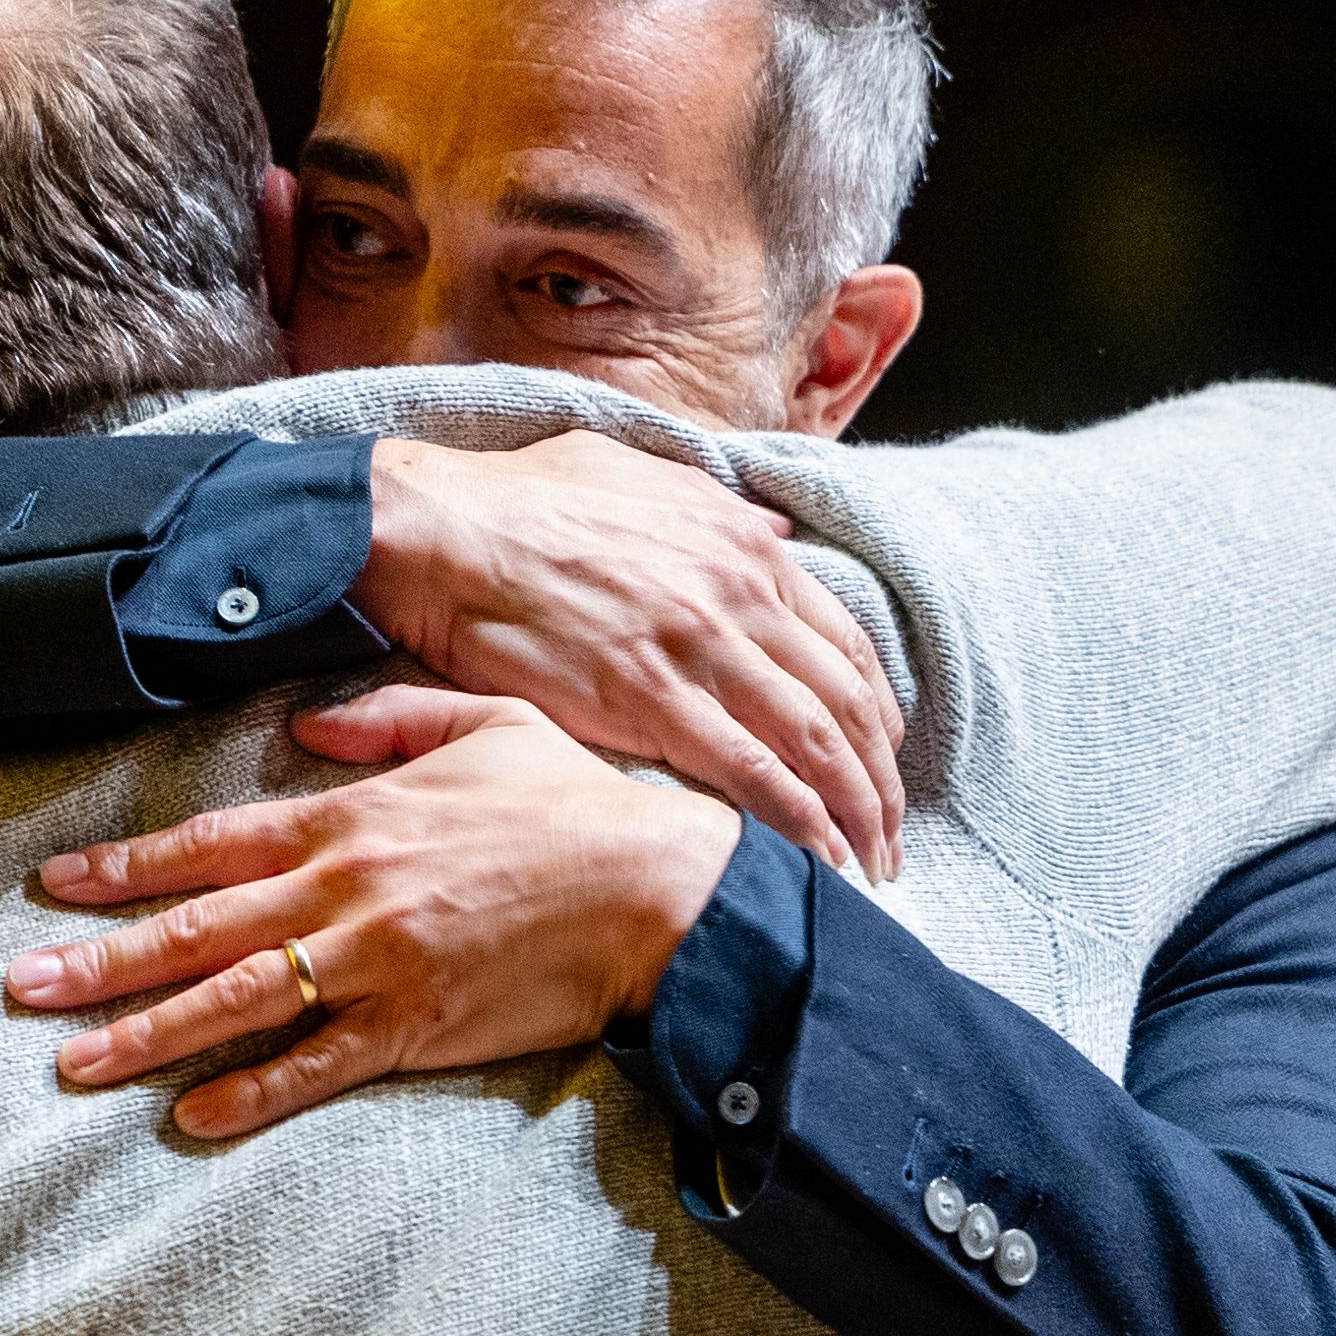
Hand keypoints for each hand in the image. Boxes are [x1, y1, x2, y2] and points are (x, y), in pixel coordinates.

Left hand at [4, 685, 741, 1138]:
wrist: (654, 890)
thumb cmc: (576, 805)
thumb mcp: (485, 725)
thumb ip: (388, 720)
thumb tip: (306, 719)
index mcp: (351, 817)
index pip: (211, 845)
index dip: (127, 869)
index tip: (56, 888)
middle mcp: (344, 891)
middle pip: (199, 930)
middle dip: (103, 959)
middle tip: (22, 987)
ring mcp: (376, 963)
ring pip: (238, 1002)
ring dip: (147, 1034)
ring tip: (73, 1062)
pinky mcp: (415, 1027)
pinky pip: (316, 1066)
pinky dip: (252, 1095)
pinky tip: (191, 1120)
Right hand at [357, 433, 902, 878]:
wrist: (444, 531)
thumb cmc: (522, 499)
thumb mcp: (639, 471)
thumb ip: (716, 506)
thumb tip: (773, 527)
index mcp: (742, 545)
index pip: (844, 640)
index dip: (875, 708)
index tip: (883, 755)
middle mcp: (738, 594)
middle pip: (846, 700)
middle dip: (881, 777)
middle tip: (891, 833)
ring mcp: (698, 647)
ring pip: (814, 740)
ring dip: (856, 810)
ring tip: (872, 863)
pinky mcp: (648, 699)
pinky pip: (750, 770)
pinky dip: (798, 819)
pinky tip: (819, 859)